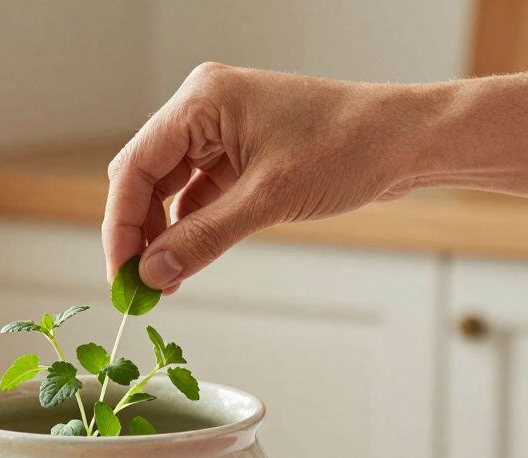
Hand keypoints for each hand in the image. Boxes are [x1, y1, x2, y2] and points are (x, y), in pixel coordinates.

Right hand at [102, 63, 429, 289]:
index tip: (121, 273)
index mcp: (202, 101)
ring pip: (169, 190)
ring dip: (163, 235)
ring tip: (163, 281)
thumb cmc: (349, 147)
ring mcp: (222, 131)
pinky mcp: (241, 153)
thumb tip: (153, 273)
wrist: (407, 142)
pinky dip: (190, 228)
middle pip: (145, 177)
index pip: (135, 167)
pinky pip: (198, 194)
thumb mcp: (267, 201)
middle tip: (137, 285)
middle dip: (138, 233)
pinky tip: (187, 261)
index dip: (120, 225)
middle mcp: (204, 109)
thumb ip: (203, 239)